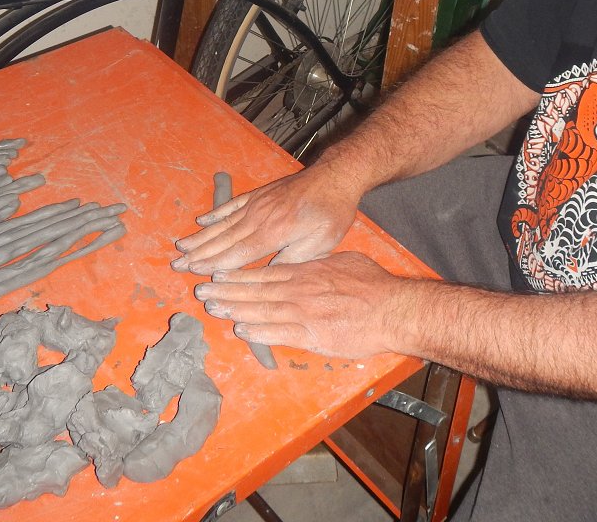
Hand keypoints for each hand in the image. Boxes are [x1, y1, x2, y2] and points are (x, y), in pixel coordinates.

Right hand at [171, 165, 360, 274]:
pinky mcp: (259, 195)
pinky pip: (232, 205)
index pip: (238, 253)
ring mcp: (256, 204)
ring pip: (222, 223)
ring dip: (200, 236)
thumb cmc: (331, 213)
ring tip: (180, 247)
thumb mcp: (319, 244)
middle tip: (175, 265)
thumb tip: (266, 277)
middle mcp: (259, 217)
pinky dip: (215, 214)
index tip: (194, 273)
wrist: (335, 177)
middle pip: (223, 239)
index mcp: (274, 233)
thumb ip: (291, 260)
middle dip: (198, 254)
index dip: (214, 264)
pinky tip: (201, 221)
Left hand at [194, 252, 411, 357]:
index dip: (239, 275)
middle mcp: (300, 290)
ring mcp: (305, 313)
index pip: (265, 273)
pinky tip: (240, 328)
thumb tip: (308, 261)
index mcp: (307, 272)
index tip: (219, 274)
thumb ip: (321, 264)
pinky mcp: (313, 335)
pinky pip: (279, 333)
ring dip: (235, 308)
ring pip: (262, 309)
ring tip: (213, 307)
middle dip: (228, 290)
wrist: (393, 309)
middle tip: (203, 291)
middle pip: (256, 290)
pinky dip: (258, 330)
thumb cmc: (374, 285)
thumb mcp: (345, 261)